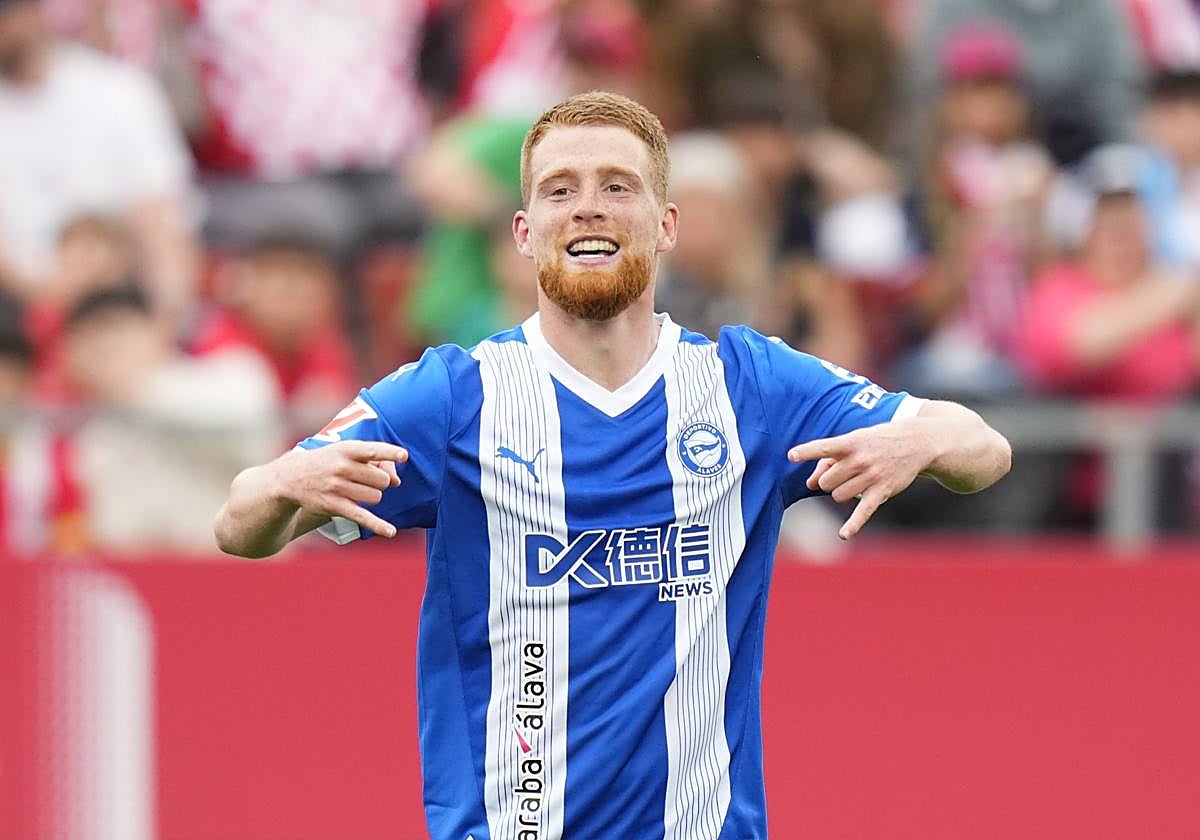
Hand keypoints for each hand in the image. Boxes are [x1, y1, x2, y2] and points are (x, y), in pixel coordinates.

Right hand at [270, 441, 407, 537]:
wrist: (293, 476)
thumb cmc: (328, 461)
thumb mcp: (345, 451)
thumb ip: (374, 460)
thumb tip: (397, 481)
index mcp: (346, 450)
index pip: (373, 450)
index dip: (390, 453)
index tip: (404, 456)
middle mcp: (342, 467)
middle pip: (381, 479)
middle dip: (381, 482)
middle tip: (367, 480)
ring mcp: (337, 487)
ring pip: (376, 497)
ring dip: (374, 497)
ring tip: (360, 491)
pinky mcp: (334, 505)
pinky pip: (362, 517)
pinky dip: (378, 525)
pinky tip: (390, 532)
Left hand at [787, 421, 935, 539]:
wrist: (917, 443)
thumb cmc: (877, 441)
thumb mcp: (854, 441)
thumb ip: (828, 460)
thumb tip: (809, 484)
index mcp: (851, 443)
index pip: (824, 447)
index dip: (806, 452)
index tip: (791, 455)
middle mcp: (860, 460)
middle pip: (826, 482)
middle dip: (827, 481)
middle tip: (841, 474)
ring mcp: (871, 477)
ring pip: (838, 496)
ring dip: (840, 493)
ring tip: (854, 483)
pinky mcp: (881, 492)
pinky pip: (863, 511)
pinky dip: (853, 525)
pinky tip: (844, 535)